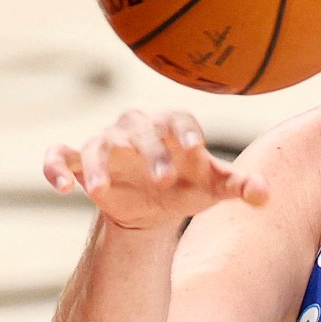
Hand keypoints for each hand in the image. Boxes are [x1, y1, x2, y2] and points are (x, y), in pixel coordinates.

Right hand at [43, 109, 267, 230]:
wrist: (154, 202)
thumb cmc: (188, 183)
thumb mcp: (212, 187)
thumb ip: (238, 186)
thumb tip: (265, 195)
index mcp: (171, 124)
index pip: (179, 119)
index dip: (186, 132)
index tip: (197, 150)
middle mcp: (136, 127)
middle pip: (139, 130)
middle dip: (150, 153)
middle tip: (163, 180)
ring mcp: (105, 142)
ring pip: (96, 144)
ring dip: (96, 165)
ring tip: (99, 191)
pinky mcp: (79, 161)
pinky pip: (59, 157)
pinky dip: (55, 167)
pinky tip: (64, 190)